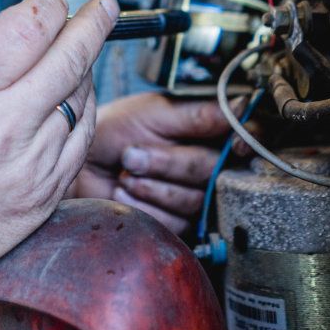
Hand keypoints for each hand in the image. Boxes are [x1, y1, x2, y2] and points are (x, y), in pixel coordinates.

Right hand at [0, 0, 118, 305]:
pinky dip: (83, 107)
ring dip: (84, 67)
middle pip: (69, 57)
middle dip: (93, 23)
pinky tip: (72, 95)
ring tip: (72, 55)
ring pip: (82, 94)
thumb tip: (26, 26)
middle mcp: (3, 129)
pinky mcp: (49, 190)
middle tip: (104, 7)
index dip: (51, 6)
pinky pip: (83, 134)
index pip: (29, 29)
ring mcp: (33, 165)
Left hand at [69, 92, 235, 234]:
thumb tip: (241, 106)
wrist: (80, 165)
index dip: (248, 141)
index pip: (249, 137)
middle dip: (170, 163)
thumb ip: (199, 115)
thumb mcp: (154, 113)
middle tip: (134, 153)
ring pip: (194, 200)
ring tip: (126, 170)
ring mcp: (193, 195)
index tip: (234, 144)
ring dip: (152, 185)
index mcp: (207, 131)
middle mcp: (206, 164)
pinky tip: (124, 192)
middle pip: (215, 171)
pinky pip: (175, 222)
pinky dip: (144, 206)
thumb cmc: (113, 131)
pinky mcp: (176, 222)